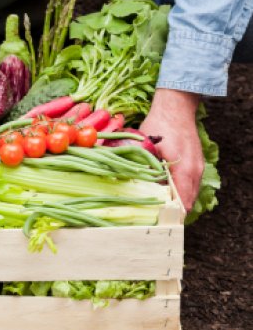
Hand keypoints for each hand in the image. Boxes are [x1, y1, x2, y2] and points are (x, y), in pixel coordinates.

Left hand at [139, 89, 202, 212]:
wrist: (176, 107)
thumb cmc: (160, 125)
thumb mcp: (146, 147)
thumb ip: (143, 166)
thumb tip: (132, 184)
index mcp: (183, 170)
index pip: (181, 201)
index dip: (170, 214)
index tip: (158, 222)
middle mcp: (195, 171)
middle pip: (188, 201)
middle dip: (173, 211)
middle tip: (155, 218)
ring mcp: (198, 167)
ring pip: (189, 192)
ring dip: (176, 200)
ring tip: (159, 207)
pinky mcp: (196, 162)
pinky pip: (190, 183)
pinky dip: (179, 189)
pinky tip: (164, 190)